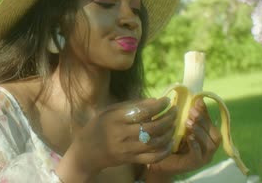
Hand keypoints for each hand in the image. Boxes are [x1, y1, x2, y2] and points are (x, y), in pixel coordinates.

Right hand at [56, 97, 175, 181]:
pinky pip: (152, 158)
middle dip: (168, 118)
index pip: (142, 111)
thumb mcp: (109, 111)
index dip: (158, 106)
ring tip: (173, 124)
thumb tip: (154, 101)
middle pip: (152, 127)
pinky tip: (169, 143)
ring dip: (168, 133)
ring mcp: (127, 149)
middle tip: (174, 111)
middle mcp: (122, 134)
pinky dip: (164, 151)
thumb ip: (131, 105)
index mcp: (115, 118)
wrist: (86, 152)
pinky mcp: (130, 160)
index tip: (167, 100)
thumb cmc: (98, 126)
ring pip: (155, 142)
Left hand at [146, 98, 221, 176]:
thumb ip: (186, 115)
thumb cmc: (169, 141)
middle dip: (203, 121)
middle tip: (191, 112)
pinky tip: (189, 137)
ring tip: (189, 123)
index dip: (205, 112)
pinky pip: (199, 154)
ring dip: (200, 131)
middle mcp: (209, 146)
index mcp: (206, 135)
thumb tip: (192, 98)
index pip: (211, 122)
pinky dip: (195, 145)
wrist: (159, 160)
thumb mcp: (178, 126)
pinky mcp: (196, 164)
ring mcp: (205, 156)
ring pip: (210, 144)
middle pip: (214, 133)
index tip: (197, 101)